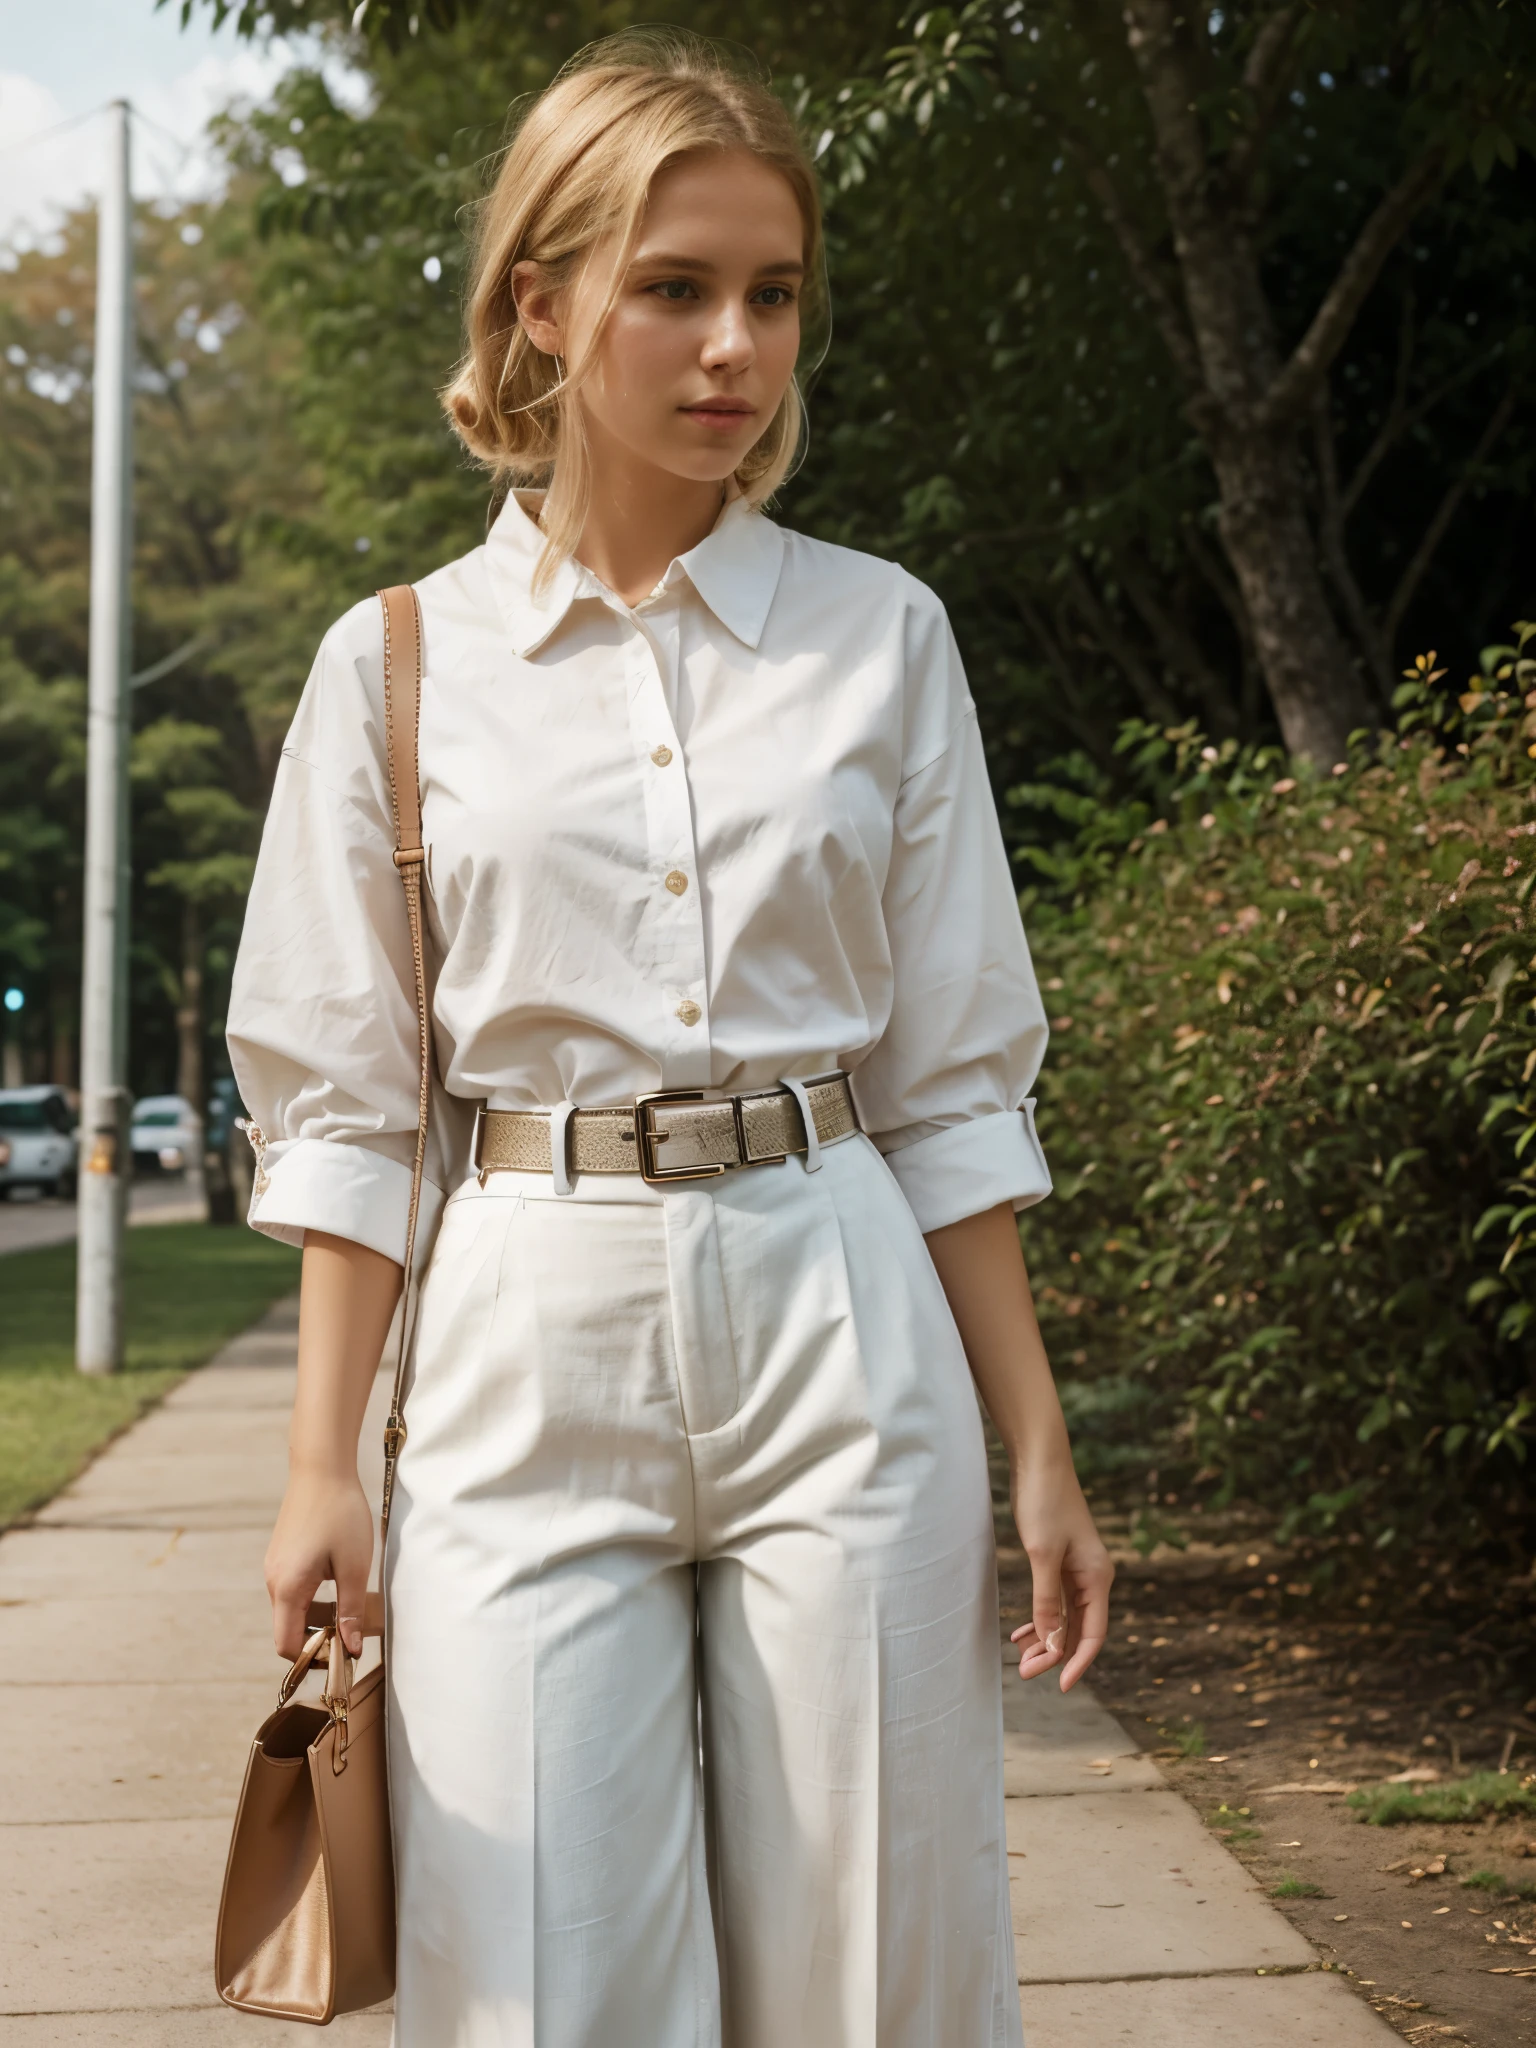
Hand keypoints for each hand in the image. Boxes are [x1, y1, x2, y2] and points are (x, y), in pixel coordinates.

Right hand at [265, 1468, 373, 1659]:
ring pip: (293, 1610)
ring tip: (353, 1608)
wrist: (322, 1468)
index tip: (342, 1656)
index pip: (287, 1645)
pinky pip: (294, 1590)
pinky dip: (314, 1599)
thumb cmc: (340, 1513)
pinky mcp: (282, 1556)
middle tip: (353, 1634)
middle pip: (289, 1629)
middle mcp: (274, 1580)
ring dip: (319, 1618)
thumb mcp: (354, 1566)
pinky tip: (341, 1584)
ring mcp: (275, 1567)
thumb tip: (352, 1650)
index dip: (313, 1659)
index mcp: (288, 1588)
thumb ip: (351, 1611)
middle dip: (319, 1639)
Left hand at [1008, 1458, 1113, 1691]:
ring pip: (1065, 1617)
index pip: (1093, 1633)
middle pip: (1078, 1629)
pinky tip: (1022, 1633)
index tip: (1060, 1686)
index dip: (1078, 1662)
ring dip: (1046, 1639)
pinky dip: (1041, 1618)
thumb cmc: (1044, 1503)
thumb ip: (1047, 1600)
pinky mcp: (1061, 1560)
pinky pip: (1055, 1601)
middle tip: (1025, 1674)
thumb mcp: (1043, 1555)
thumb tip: (1052, 1643)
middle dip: (1054, 1655)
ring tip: (1020, 1660)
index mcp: (1097, 1577)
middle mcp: (1092, 1577)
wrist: (1040, 1461)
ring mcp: (1077, 1569)